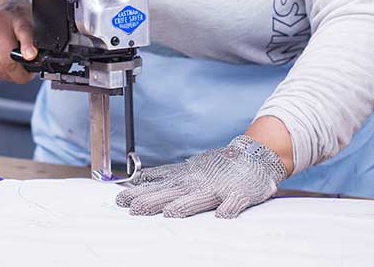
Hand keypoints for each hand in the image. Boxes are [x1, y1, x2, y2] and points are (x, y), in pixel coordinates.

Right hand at [0, 0, 35, 83]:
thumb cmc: (14, 15)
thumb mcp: (29, 20)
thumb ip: (33, 38)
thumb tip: (35, 60)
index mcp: (14, 17)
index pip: (22, 31)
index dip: (27, 46)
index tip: (31, 55)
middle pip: (8, 60)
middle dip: (20, 74)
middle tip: (28, 74)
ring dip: (10, 75)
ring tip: (17, 69)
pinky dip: (0, 73)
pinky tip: (4, 66)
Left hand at [115, 135, 287, 218]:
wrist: (252, 156)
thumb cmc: (217, 167)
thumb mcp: (187, 169)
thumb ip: (165, 176)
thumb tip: (138, 179)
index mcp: (185, 178)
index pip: (158, 185)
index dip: (140, 192)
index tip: (121, 201)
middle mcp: (198, 182)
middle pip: (172, 193)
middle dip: (154, 200)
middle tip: (135, 209)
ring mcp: (219, 187)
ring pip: (200, 198)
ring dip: (185, 205)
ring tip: (170, 213)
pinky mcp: (239, 193)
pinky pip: (235, 202)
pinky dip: (229, 207)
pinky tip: (223, 216)